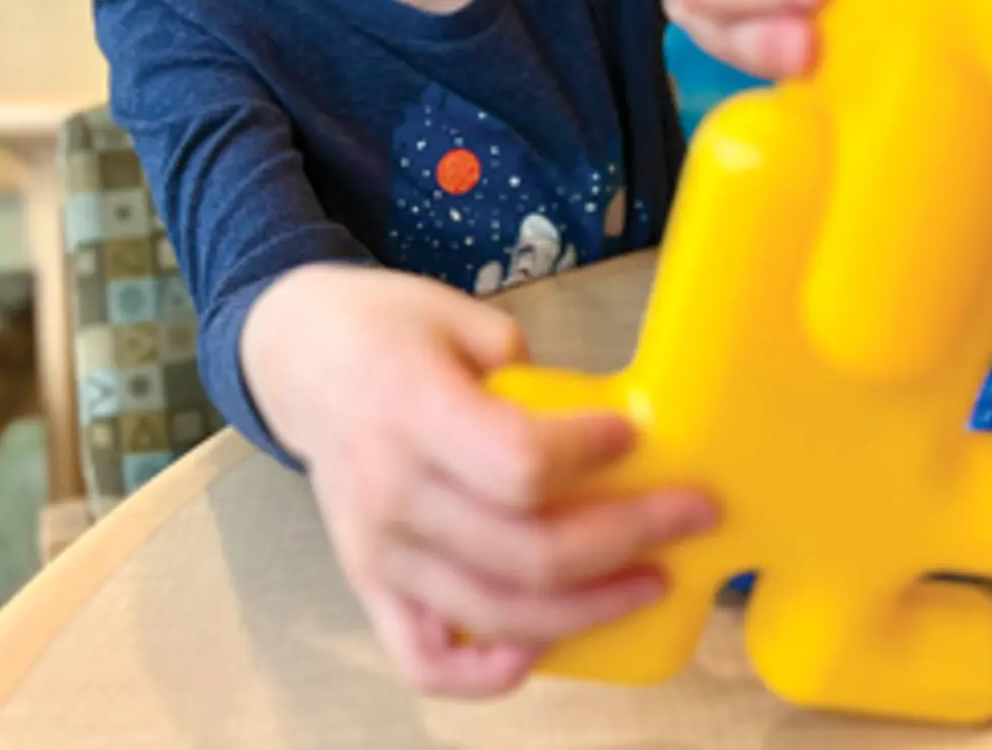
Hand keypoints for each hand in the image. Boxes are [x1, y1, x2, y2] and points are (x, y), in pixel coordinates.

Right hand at [242, 263, 718, 697]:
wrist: (299, 356)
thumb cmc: (388, 328)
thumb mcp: (460, 316)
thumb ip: (530, 376)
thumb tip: (614, 437)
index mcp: (410, 409)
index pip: (519, 461)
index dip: (591, 455)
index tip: (637, 436)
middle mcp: (389, 491)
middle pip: (526, 549)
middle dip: (630, 536)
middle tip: (693, 513)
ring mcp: (376, 550)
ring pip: (498, 611)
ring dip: (591, 606)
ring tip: (652, 577)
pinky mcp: (369, 583)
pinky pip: (425, 659)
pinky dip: (486, 675)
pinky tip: (543, 649)